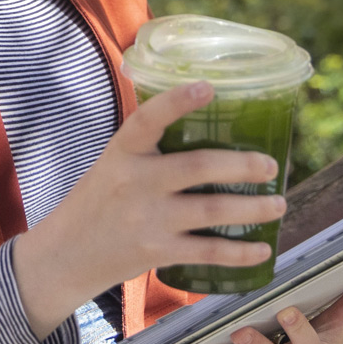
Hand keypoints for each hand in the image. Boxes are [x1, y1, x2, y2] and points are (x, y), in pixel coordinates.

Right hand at [14, 81, 286, 335]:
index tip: (208, 86)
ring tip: (278, 204)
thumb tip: (205, 121)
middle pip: (198, 166)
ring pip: (212, 210)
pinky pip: (208, 252)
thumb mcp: (112, 164)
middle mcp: (135, 182)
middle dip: (242, 165)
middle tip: (271, 166)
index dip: (177, 101)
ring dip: (253, 208)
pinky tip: (262, 250)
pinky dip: (239, 252)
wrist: (64, 257)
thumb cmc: (97, 203)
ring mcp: (147, 219)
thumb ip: (148, 148)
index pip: (148, 118)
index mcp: (121, 152)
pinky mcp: (156, 252)